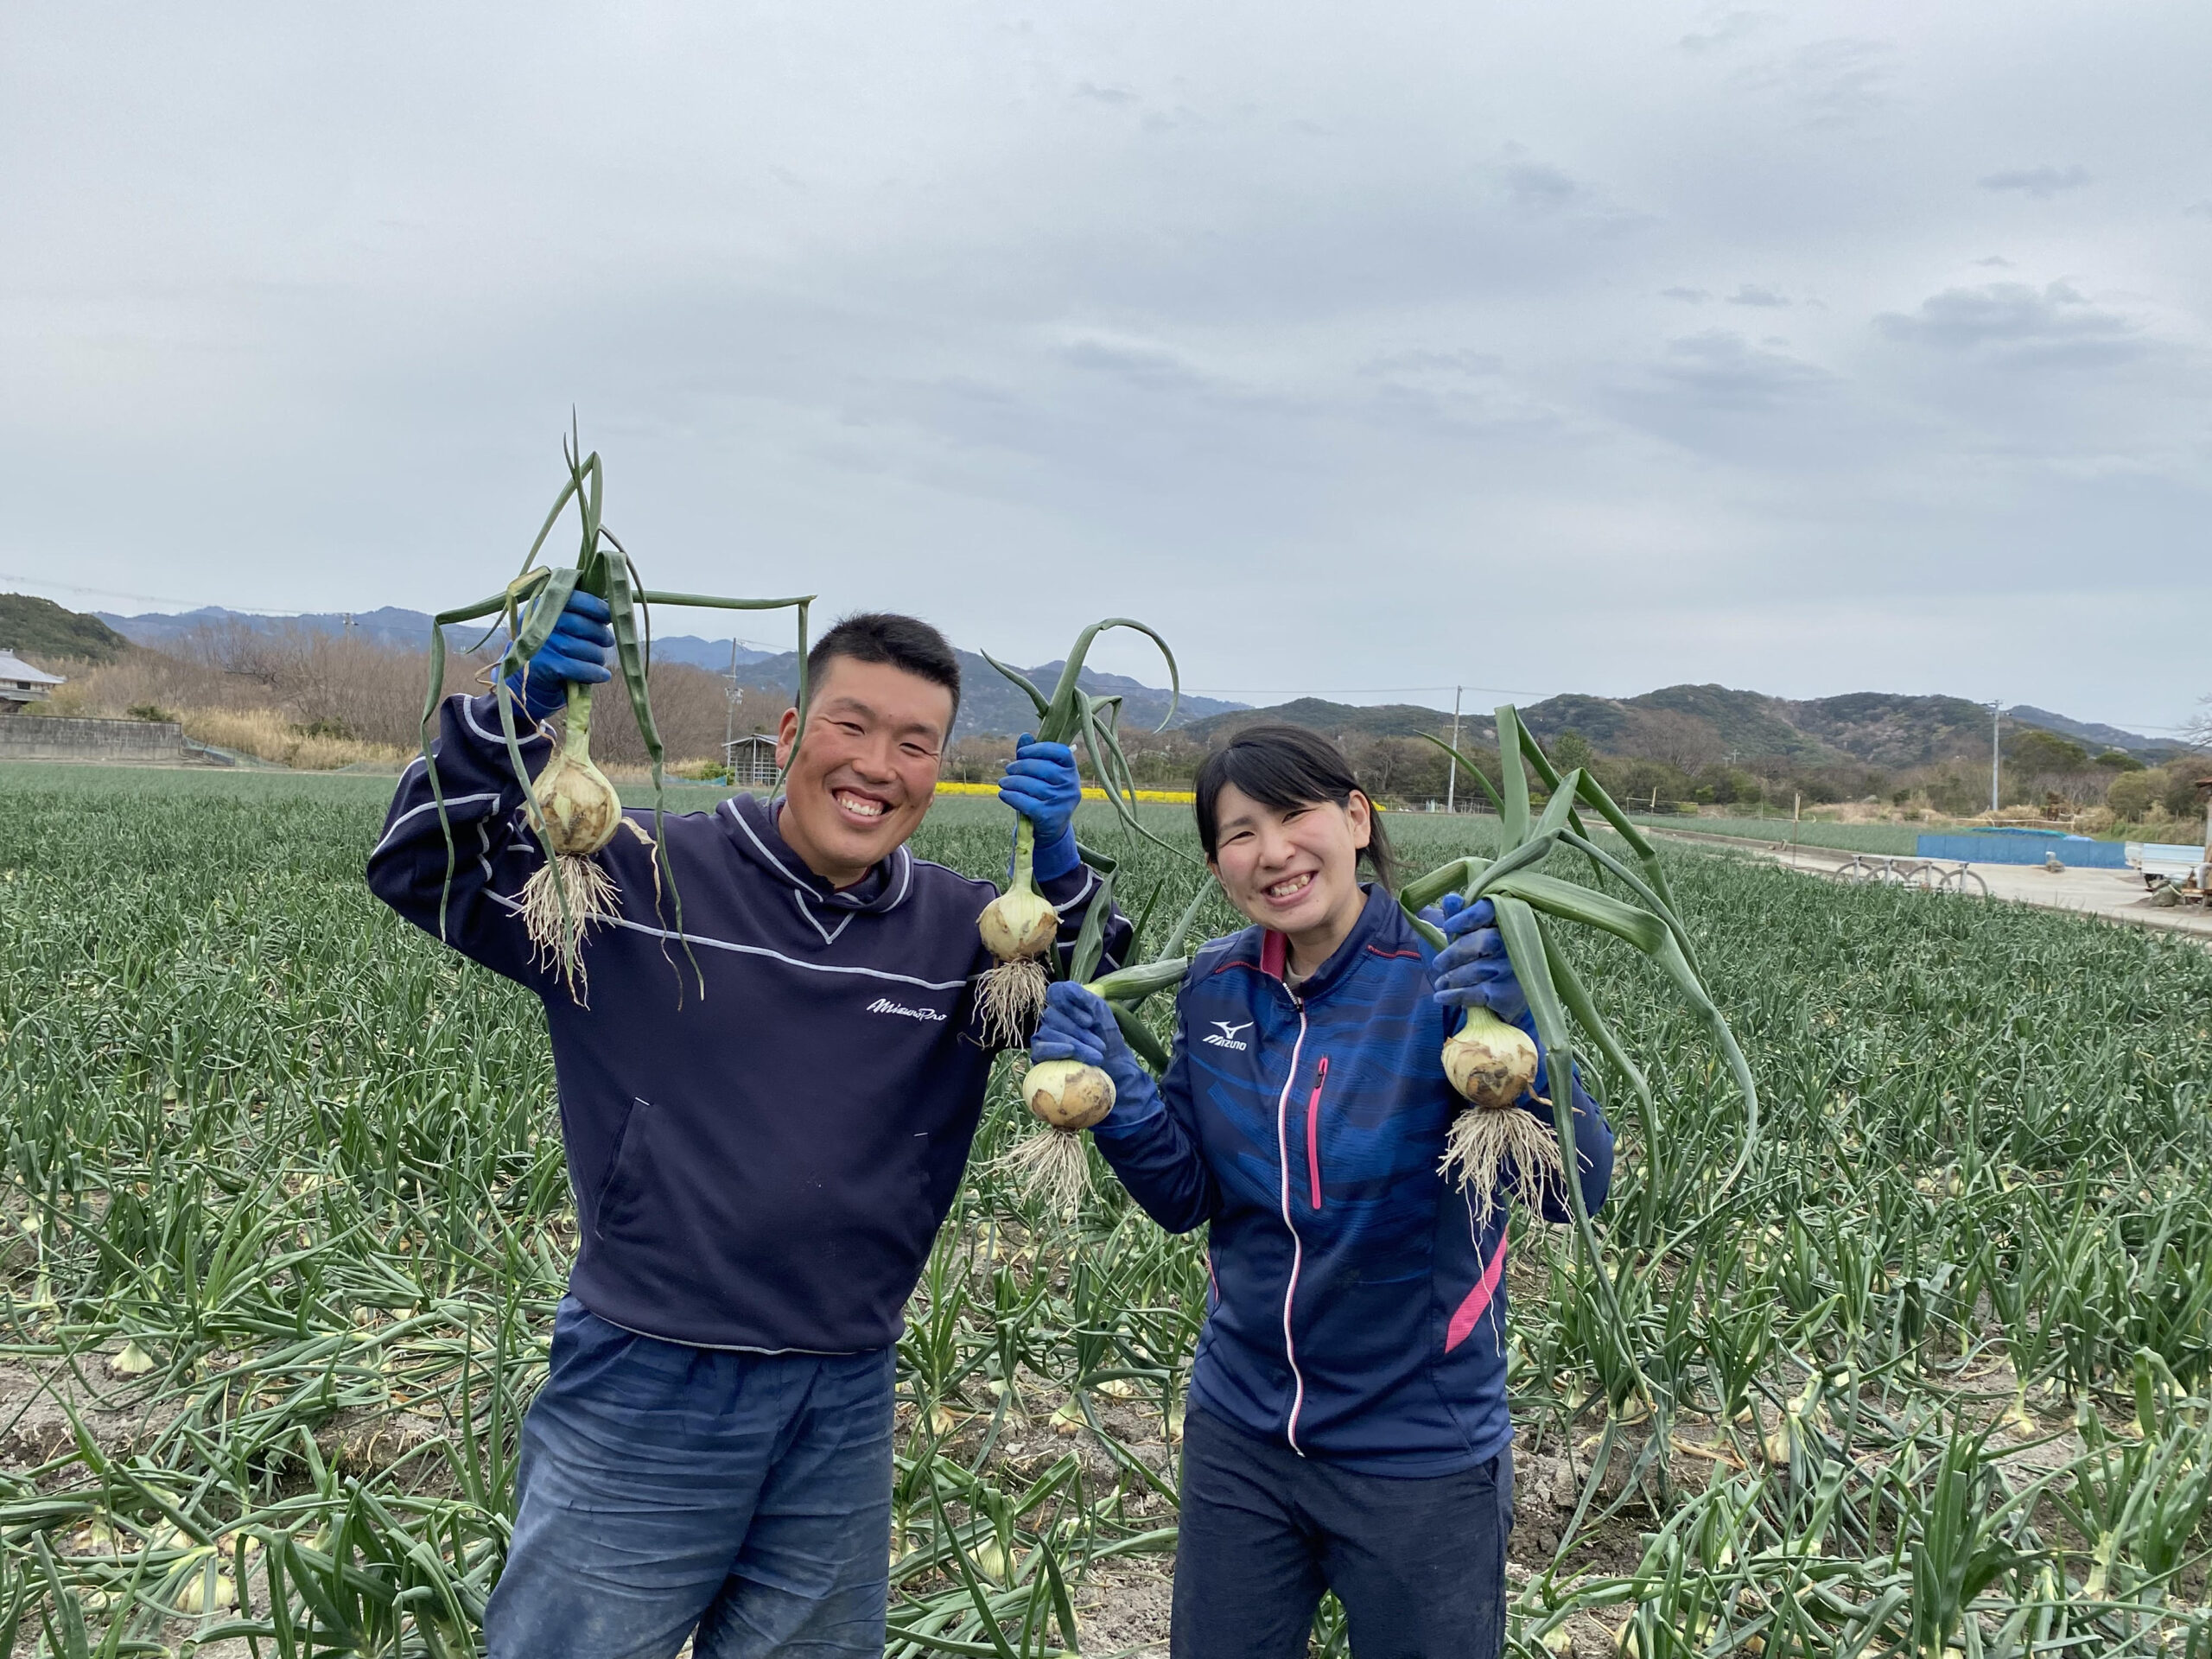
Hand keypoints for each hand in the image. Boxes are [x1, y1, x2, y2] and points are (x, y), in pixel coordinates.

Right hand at [503, 591, 613, 722]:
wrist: (527, 676)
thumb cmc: (550, 643)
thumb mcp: (556, 622)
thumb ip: (578, 611)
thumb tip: (611, 603)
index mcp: (543, 605)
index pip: (575, 599)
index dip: (597, 607)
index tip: (609, 616)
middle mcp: (539, 622)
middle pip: (581, 625)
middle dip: (601, 634)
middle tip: (608, 640)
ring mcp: (542, 645)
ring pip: (583, 648)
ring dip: (598, 655)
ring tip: (599, 657)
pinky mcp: (546, 666)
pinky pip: (579, 668)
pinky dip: (594, 672)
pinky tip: (603, 674)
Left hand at [998, 735, 1080, 846]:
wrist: (1052, 828)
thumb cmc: (1045, 795)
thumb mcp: (1043, 775)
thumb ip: (1034, 756)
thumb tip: (1025, 736)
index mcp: (1071, 770)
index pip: (1060, 752)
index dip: (1039, 748)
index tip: (1022, 752)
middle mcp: (1070, 785)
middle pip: (1043, 768)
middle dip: (1021, 766)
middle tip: (1008, 769)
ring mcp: (1061, 801)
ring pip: (1032, 786)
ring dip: (1012, 782)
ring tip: (1003, 782)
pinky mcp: (1049, 816)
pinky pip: (1026, 802)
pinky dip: (1011, 796)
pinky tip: (1003, 794)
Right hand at [1031, 980, 1146, 1096]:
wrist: (1113, 1066)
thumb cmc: (1107, 1036)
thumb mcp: (1101, 1012)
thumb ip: (1084, 996)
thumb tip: (1067, 987)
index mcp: (1064, 1003)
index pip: (1055, 992)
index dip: (1070, 1005)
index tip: (1089, 1021)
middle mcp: (1051, 1017)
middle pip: (1053, 1015)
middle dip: (1079, 1032)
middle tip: (1100, 1045)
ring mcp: (1044, 1035)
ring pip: (1049, 1032)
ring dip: (1076, 1044)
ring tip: (1096, 1056)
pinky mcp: (1040, 1054)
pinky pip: (1040, 1048)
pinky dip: (1055, 1049)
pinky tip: (1069, 1051)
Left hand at [1430, 894, 1529, 1025]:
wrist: (1511, 995)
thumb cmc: (1488, 956)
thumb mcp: (1474, 934)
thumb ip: (1462, 916)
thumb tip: (1450, 899)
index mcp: (1507, 921)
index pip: (1491, 910)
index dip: (1468, 916)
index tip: (1448, 926)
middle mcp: (1516, 943)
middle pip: (1481, 942)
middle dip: (1453, 954)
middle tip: (1437, 964)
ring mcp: (1514, 970)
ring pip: (1476, 970)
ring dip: (1451, 978)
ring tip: (1439, 983)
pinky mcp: (1510, 994)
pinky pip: (1476, 993)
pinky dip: (1454, 995)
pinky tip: (1442, 996)